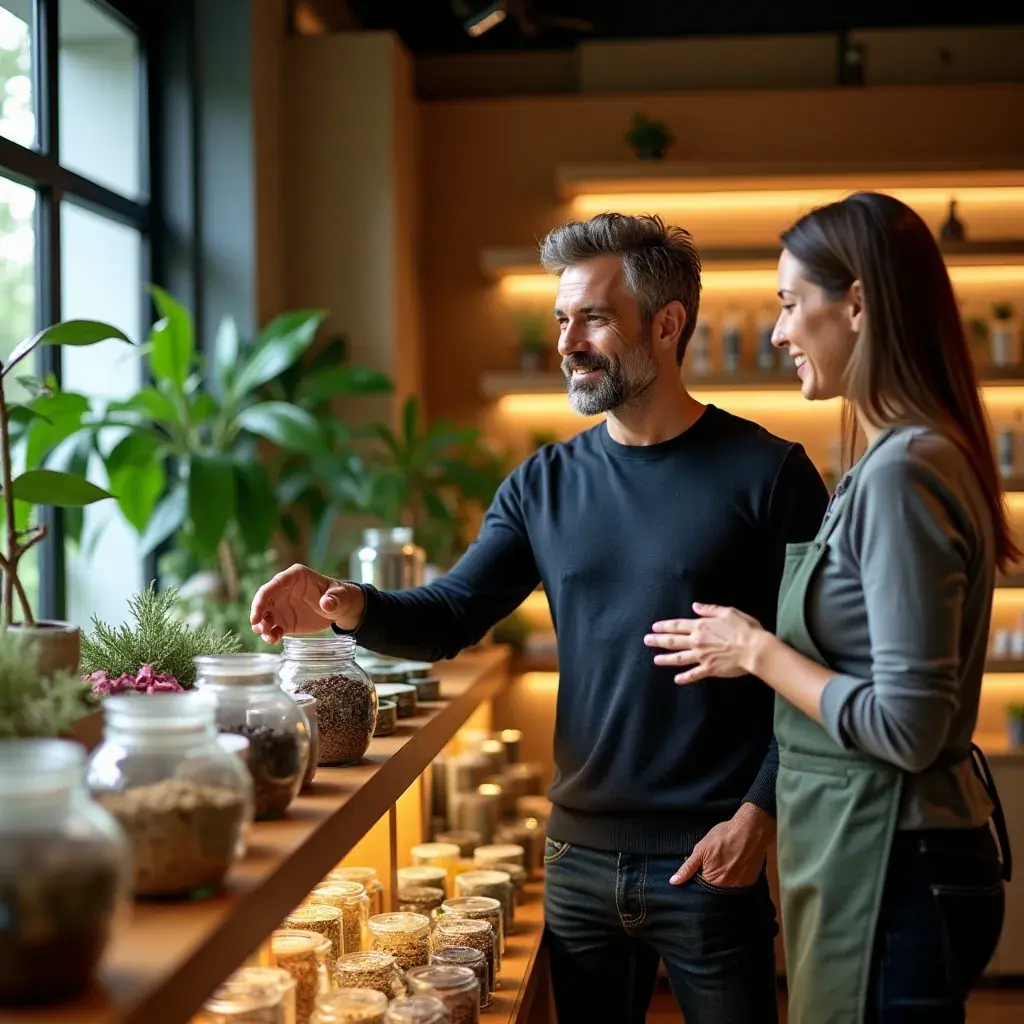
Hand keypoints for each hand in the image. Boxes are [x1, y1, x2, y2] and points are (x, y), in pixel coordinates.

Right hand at [249, 564, 365, 642]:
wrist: (341, 610)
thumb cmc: (340, 596)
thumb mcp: (340, 596)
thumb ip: (333, 598)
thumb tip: (326, 603)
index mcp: (295, 577)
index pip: (275, 584)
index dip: (262, 597)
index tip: (257, 612)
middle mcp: (284, 590)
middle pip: (264, 599)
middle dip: (258, 613)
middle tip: (258, 627)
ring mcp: (283, 606)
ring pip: (265, 615)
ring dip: (262, 626)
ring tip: (267, 636)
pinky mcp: (285, 621)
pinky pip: (274, 628)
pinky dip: (271, 634)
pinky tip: (274, 640)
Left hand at [645, 602, 765, 683]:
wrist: (754, 649)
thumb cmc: (744, 629)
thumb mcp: (728, 612)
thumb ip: (710, 610)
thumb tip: (695, 606)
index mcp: (701, 626)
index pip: (678, 625)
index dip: (665, 626)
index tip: (654, 627)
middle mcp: (697, 641)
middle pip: (673, 641)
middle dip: (658, 641)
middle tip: (647, 641)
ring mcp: (702, 657)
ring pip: (678, 658)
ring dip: (665, 659)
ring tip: (655, 660)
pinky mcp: (709, 669)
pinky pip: (694, 674)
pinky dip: (684, 678)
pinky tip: (676, 680)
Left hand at [670, 803, 775, 886]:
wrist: (750, 829)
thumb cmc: (723, 836)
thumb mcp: (701, 849)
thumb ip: (688, 867)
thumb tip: (673, 882)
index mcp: (713, 880)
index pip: (702, 884)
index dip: (701, 873)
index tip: (704, 863)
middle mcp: (728, 886)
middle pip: (716, 885)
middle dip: (713, 874)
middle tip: (717, 859)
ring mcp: (741, 884)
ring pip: (728, 883)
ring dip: (726, 875)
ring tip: (727, 859)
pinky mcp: (752, 880)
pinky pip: (740, 881)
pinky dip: (738, 874)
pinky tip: (737, 861)